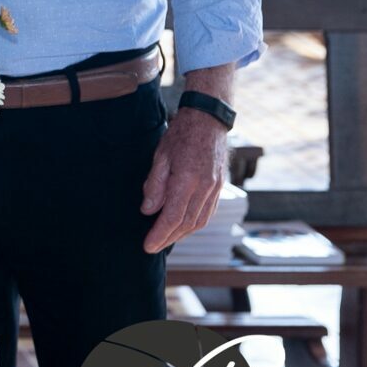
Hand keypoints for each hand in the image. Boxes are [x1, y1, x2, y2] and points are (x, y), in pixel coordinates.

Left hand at [141, 108, 228, 252]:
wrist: (208, 120)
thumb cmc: (181, 134)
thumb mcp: (161, 155)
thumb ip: (155, 184)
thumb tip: (148, 210)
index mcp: (188, 180)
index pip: (173, 216)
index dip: (160, 234)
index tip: (147, 246)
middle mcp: (205, 188)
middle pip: (187, 224)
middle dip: (169, 238)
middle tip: (153, 247)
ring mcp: (215, 189)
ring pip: (199, 221)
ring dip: (182, 234)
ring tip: (165, 240)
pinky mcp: (219, 187)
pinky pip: (207, 213)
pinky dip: (194, 224)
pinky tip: (183, 227)